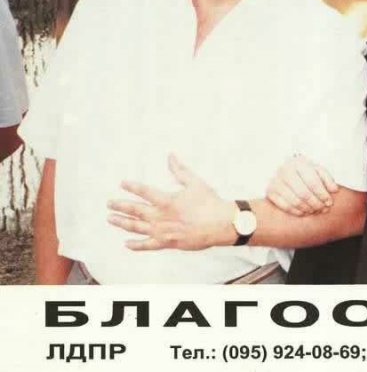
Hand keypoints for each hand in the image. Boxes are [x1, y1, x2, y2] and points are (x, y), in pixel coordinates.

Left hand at [107, 154, 235, 250]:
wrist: (221, 224)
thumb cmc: (209, 203)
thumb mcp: (194, 183)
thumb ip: (180, 170)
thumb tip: (170, 155)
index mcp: (167, 200)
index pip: (144, 191)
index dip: (131, 186)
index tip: (122, 183)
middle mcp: (161, 216)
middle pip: (135, 210)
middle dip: (120, 205)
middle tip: (109, 203)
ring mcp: (163, 231)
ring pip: (137, 227)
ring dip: (122, 223)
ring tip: (111, 219)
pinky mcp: (168, 242)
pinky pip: (148, 245)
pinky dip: (136, 245)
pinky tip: (126, 243)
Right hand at [266, 154, 337, 215]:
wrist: (287, 170)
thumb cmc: (306, 172)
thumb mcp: (318, 171)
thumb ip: (328, 179)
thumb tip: (334, 190)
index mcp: (298, 163)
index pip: (312, 182)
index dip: (322, 194)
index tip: (329, 202)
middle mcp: (285, 170)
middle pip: (303, 193)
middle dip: (316, 204)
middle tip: (323, 209)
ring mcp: (275, 181)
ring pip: (294, 201)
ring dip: (308, 209)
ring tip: (315, 210)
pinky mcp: (270, 191)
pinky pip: (285, 207)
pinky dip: (297, 212)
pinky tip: (305, 212)